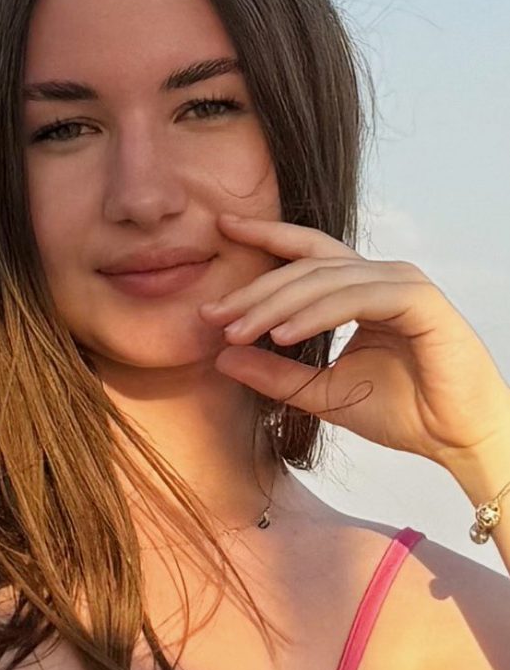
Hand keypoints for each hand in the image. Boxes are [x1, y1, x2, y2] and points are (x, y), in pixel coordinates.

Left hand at [199, 213, 509, 468]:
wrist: (456, 439)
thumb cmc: (401, 413)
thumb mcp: (321, 392)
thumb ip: (274, 373)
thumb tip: (221, 356)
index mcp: (361, 289)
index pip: (307, 252)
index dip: (266, 236)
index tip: (223, 229)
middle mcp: (382, 276)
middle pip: (307, 266)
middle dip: (256, 289)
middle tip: (214, 312)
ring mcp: (402, 283)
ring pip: (326, 279)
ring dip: (277, 305)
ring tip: (238, 330)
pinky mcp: (419, 301)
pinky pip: (355, 298)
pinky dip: (315, 314)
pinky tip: (282, 334)